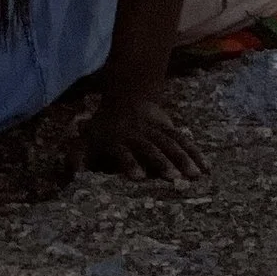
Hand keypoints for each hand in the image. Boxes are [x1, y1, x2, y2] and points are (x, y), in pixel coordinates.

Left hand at [83, 88, 204, 182]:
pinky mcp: (170, 128)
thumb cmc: (105, 126)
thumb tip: (70, 172)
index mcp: (118, 138)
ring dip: (183, 158)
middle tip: (173, 179)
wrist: (126, 96)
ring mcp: (156, 130)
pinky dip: (196, 153)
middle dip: (161, 162)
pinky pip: (185, 140)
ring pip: (171, 143)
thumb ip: (78, 155)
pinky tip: (207, 169)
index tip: (137, 177)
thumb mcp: (88, 137)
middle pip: (151, 147)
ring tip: (194, 176)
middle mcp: (138, 134)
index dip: (129, 162)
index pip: (123, 151)